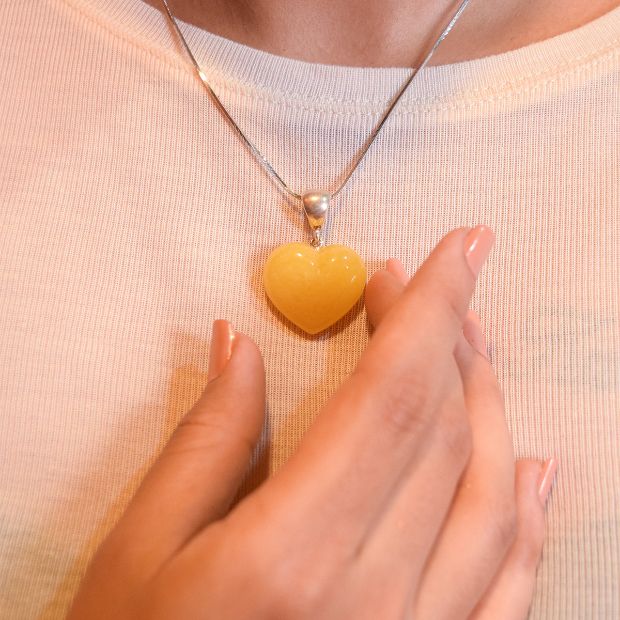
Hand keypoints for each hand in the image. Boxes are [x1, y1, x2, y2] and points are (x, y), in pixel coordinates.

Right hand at [68, 226, 556, 618]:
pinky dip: (529, 516)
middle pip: (444, 433)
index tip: (454, 249)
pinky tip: (535, 465)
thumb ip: (207, 438)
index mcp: (290, 559)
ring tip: (474, 341)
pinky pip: (507, 585)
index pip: (391, 397)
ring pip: (490, 497)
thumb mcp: (142, 549)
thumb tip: (239, 343)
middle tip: (431, 282)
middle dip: (447, 337)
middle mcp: (372, 604)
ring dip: (490, 404)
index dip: (427, 310)